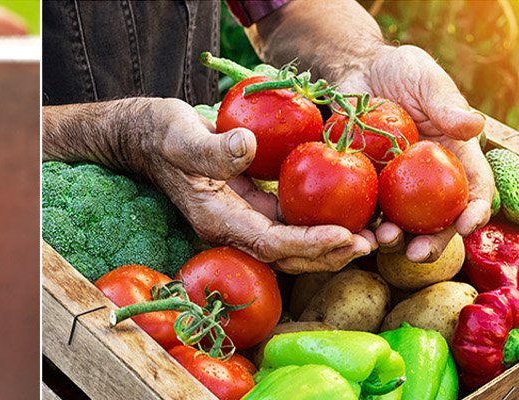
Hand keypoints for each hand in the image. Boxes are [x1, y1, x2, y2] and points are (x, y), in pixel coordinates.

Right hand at [133, 98, 373, 272]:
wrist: (146, 135)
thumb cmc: (161, 133)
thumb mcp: (180, 135)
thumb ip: (211, 148)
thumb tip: (247, 148)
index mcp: (217, 218)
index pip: (270, 243)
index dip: (308, 244)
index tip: (344, 235)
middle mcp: (233, 227)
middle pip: (288, 256)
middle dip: (330, 253)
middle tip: (371, 242)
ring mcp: (244, 218)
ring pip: (294, 243)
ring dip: (331, 243)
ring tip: (371, 235)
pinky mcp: (253, 205)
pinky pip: (291, 221)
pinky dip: (321, 221)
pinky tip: (350, 210)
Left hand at [335, 45, 494, 261]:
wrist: (357, 72)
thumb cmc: (401, 71)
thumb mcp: (426, 80)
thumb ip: (446, 103)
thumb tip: (474, 125)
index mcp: (456, 157)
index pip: (475, 190)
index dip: (475, 211)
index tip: (467, 224)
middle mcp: (430, 180)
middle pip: (439, 220)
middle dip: (433, 242)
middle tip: (418, 254)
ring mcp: (396, 187)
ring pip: (400, 224)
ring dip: (393, 240)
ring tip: (381, 241)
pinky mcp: (364, 186)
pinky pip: (363, 211)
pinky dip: (358, 225)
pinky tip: (349, 232)